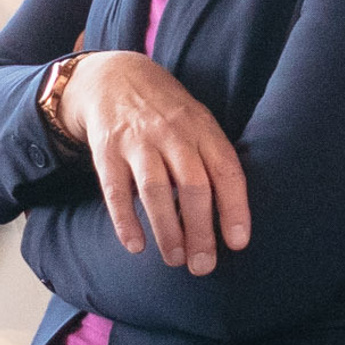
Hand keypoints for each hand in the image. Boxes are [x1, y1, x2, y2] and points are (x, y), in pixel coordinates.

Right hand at [54, 49, 251, 274]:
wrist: (114, 78)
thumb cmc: (166, 113)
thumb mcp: (197, 123)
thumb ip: (211, 160)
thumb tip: (228, 217)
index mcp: (202, 129)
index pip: (225, 170)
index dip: (234, 208)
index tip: (237, 243)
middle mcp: (172, 133)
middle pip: (193, 186)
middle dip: (200, 231)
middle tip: (203, 266)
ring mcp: (137, 141)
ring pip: (156, 191)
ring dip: (167, 230)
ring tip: (175, 259)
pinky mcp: (106, 150)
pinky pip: (116, 191)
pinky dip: (125, 221)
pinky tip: (135, 246)